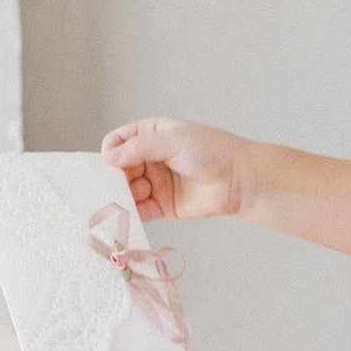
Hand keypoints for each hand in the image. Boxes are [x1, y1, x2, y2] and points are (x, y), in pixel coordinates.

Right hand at [102, 119, 250, 222]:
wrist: (240, 180)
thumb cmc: (212, 151)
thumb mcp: (173, 141)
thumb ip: (140, 147)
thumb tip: (110, 156)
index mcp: (151, 134)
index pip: (118, 141)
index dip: (111, 152)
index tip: (112, 163)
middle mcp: (150, 158)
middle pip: (119, 169)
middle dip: (112, 178)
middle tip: (110, 188)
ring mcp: (155, 182)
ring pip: (127, 190)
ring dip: (121, 197)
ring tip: (121, 202)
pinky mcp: (162, 205)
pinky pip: (140, 210)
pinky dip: (131, 214)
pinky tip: (126, 216)